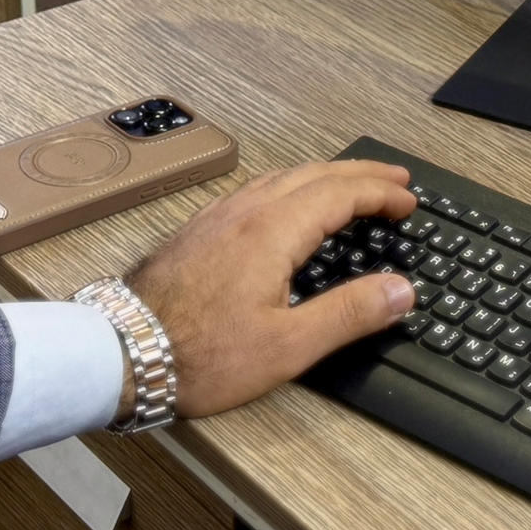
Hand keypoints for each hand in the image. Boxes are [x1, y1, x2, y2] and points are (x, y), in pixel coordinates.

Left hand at [124, 159, 416, 417]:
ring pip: (281, 178)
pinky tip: (286, 205)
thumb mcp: (288, 346)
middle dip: (359, 173)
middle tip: (395, 178)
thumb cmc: (202, 356)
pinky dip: (290, 187)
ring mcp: (217, 217)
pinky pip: (255, 190)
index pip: (340, 193)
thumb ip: (349, 314)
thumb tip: (401, 289)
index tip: (410, 200)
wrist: (120, 353)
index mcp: (272, 231)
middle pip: (313, 174)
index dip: (381, 193)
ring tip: (350, 186)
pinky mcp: (198, 231)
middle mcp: (244, 212)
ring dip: (324, 176)